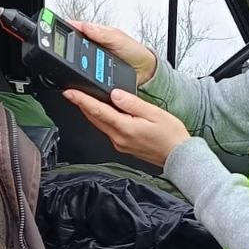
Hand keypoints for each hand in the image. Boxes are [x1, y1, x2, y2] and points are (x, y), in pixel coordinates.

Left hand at [63, 88, 190, 167]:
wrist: (178, 156)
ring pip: (99, 124)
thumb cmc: (170, 136)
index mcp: (125, 128)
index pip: (98, 111)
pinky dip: (102, 118)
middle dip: (82, 105)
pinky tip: (103, 111)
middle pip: (94, 118)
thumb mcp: (154, 113)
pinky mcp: (123, 145)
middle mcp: (119, 138)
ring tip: (84, 99)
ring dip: (91, 111)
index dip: (82, 100)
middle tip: (72, 93)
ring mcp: (120, 143)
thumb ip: (132, 103)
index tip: (70, 93)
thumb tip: (115, 94)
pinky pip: (108, 129)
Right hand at [66, 21, 157, 85]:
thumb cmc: (135, 52)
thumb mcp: (120, 39)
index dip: (66, 28)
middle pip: (72, 46)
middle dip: (66, 48)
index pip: (77, 28)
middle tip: (61, 49)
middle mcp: (92, 47)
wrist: (145, 72)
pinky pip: (83, 76)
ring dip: (72, 64)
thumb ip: (104, 34)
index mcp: (97, 34)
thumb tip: (87, 26)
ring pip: (76, 62)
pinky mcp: (94, 75)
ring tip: (67, 64)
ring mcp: (92, 62)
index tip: (58, 28)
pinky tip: (78, 77)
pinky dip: (79, 77)